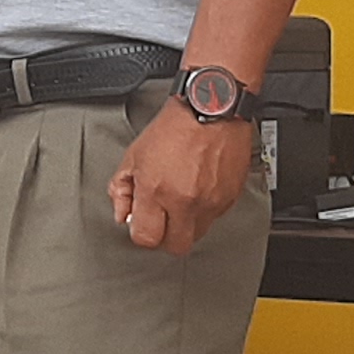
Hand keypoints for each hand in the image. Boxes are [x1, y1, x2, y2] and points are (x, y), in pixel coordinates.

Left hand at [110, 102, 253, 255]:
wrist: (212, 107)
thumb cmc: (176, 125)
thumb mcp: (134, 154)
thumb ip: (122, 188)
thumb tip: (122, 213)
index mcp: (157, 190)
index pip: (147, 238)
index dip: (142, 233)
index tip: (143, 223)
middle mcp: (186, 200)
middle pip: (175, 246)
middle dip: (166, 237)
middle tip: (162, 220)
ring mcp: (211, 201)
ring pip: (198, 234)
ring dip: (187, 224)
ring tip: (182, 198)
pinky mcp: (230, 197)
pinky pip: (216, 218)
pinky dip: (206, 210)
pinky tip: (199, 189)